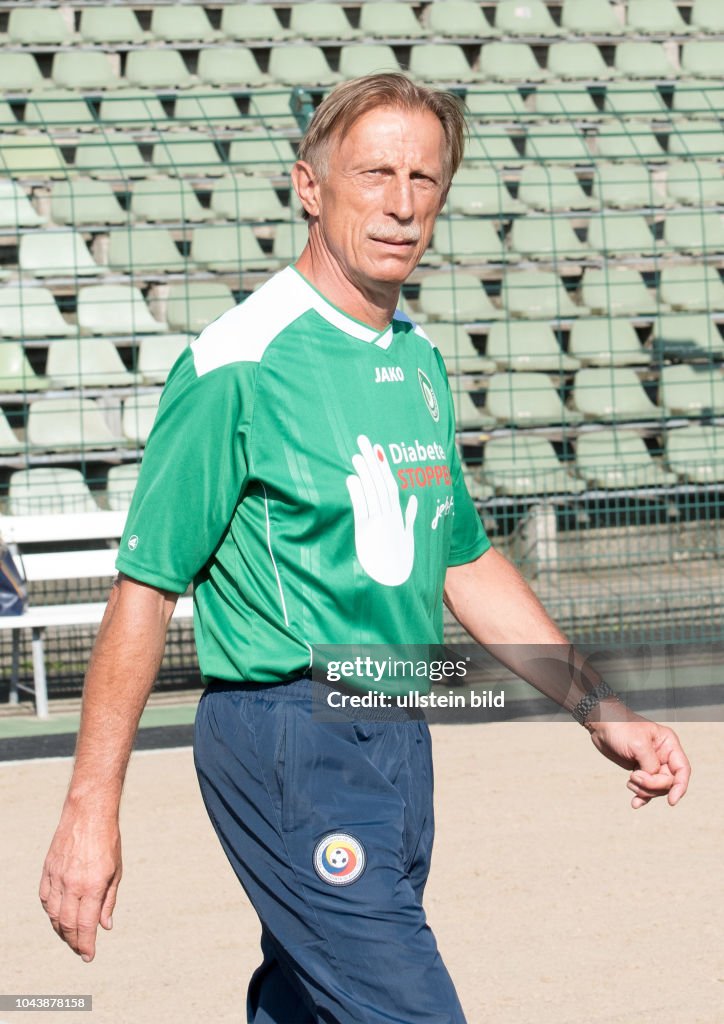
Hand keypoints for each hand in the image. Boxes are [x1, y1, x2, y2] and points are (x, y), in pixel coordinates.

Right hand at [39, 810, 121, 961]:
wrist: (88, 813)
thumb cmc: (108, 841)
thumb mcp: (117, 871)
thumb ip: (109, 900)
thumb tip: (105, 926)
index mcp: (93, 885)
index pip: (86, 925)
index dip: (86, 944)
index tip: (89, 956)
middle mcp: (73, 884)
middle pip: (68, 924)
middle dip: (74, 942)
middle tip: (80, 950)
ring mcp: (57, 877)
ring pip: (54, 915)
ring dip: (61, 930)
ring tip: (70, 937)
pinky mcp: (48, 870)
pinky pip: (45, 899)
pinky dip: (51, 912)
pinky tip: (57, 917)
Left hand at [346, 434, 416, 586]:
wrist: (396, 586)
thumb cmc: (401, 563)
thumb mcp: (408, 538)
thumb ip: (410, 518)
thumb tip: (416, 499)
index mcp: (397, 515)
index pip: (390, 484)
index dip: (383, 465)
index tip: (376, 448)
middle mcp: (389, 517)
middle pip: (380, 482)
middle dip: (372, 460)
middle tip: (363, 439)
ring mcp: (379, 524)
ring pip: (372, 492)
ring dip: (364, 472)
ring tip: (356, 454)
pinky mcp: (367, 534)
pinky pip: (362, 509)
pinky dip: (358, 493)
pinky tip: (352, 478)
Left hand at [585, 702, 690, 808]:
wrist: (600, 725)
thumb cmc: (620, 727)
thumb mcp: (638, 745)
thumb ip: (650, 765)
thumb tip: (654, 779)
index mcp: (668, 744)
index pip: (682, 770)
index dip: (680, 787)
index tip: (671, 801)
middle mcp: (663, 755)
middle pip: (669, 782)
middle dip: (652, 785)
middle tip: (634, 776)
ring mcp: (651, 764)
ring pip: (657, 788)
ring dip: (643, 790)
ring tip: (629, 781)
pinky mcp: (639, 770)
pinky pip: (646, 789)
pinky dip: (641, 796)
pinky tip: (635, 803)